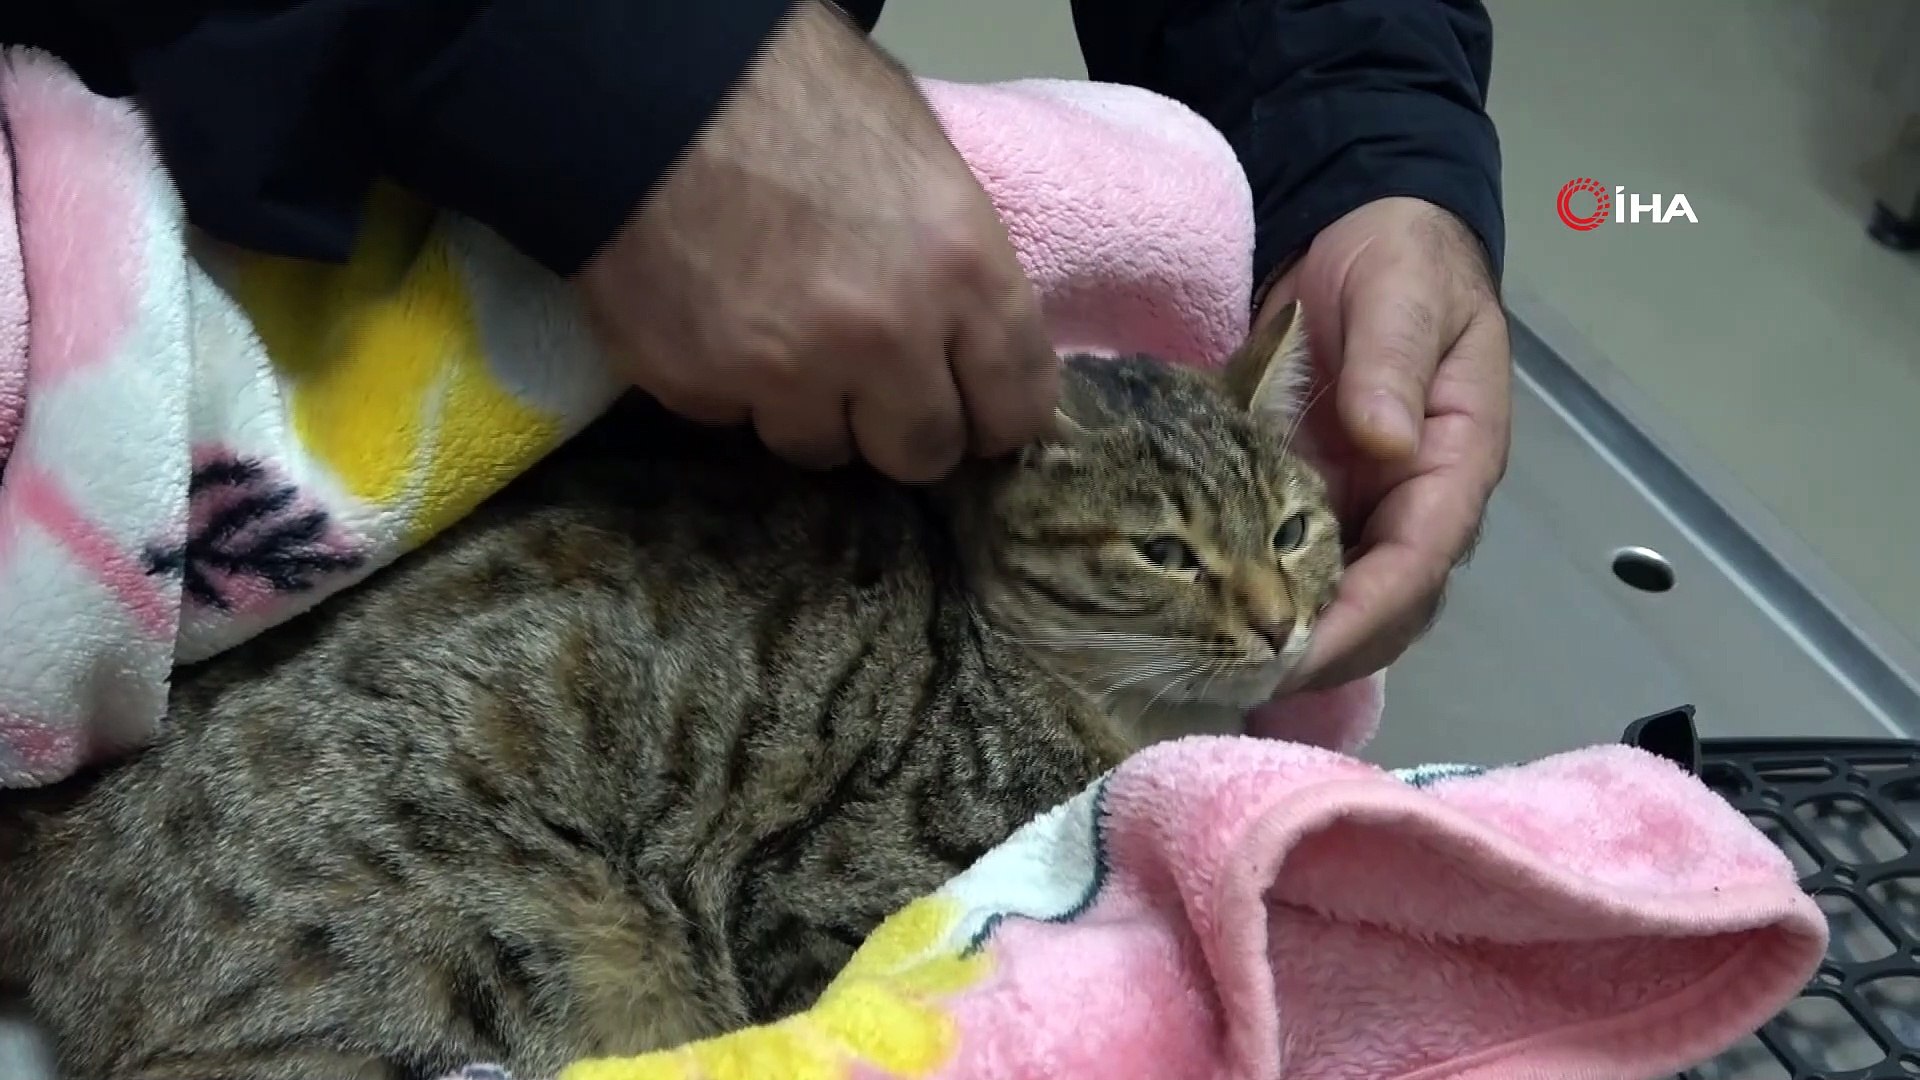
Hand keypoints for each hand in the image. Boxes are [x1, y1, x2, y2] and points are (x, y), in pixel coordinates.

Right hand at [574, 1, 1057, 482]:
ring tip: (789, 345)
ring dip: (814, 411)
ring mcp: (787, 374)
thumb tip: (971, 345)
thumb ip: (956, 271)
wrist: (649, 82)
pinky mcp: (700, 386)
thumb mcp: (920, 162)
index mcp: (960, 268)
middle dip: (905, 426)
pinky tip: (721, 321)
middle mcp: (884, 338)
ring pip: (823, 450)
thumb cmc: (796, 93)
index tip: (978, 409)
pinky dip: (734, 386)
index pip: (1016, 406)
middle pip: (923, 453)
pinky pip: (736, 421)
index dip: (998, 415)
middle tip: (880, 390)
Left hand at [1264, 197, 1511, 688]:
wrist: (1366, 236)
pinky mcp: (1328, 503)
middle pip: (1389, 607)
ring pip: (1351, 604)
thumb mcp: (1398, 293)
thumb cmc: (1396, 260)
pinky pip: (1310, 574)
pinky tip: (1219, 637)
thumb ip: (1391, 361)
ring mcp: (1374, 507)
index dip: (1363, 616)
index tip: (1299, 651)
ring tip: (1224, 678)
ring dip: (1300, 646)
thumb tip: (1387, 441)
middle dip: (1328, 652)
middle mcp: (1419, 499)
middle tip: (1244, 684)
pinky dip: (1275, 609)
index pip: (1419, 562)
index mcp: (1456, 458)